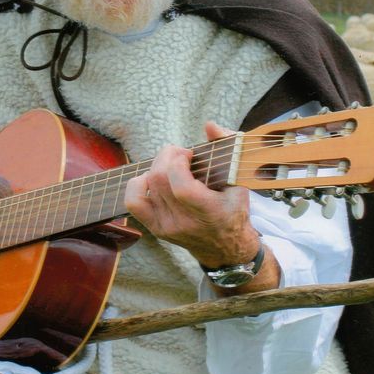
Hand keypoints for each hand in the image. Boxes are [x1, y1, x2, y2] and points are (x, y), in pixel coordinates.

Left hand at [124, 122, 279, 291]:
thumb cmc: (233, 210)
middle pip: (159, 180)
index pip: (182, 187)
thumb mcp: (240, 181)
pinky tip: (154, 179)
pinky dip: (139, 183)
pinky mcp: (155, 229)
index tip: (190, 153)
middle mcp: (185, 223)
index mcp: (210, 213)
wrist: (225, 248)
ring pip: (146, 186)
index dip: (179, 162)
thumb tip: (210, 125)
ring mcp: (167, 227)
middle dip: (167, 156)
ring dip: (157, 166)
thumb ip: (228, 148)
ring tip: (172, 166)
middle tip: (182, 155)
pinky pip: (133, 201)